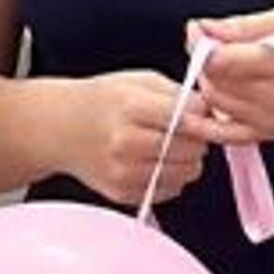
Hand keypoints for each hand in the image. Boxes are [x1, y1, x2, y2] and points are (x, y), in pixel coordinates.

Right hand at [44, 70, 214, 206]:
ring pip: (185, 174)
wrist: (61, 127)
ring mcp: (123, 171)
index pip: (188, 120)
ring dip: (187, 162)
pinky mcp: (123, 193)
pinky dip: (171, 178)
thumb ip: (177, 94)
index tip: (208, 119)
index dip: (204, 120)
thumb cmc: (103, 101)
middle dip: (197, 141)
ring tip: (170, 146)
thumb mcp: (138, 81)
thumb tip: (212, 112)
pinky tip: (155, 162)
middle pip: (191, 150)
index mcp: (131, 107)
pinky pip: (168, 190)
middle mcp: (126, 141)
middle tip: (186, 132)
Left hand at [186, 6, 273, 143]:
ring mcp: (272, 122)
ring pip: (216, 105)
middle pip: (213, 84)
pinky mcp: (271, 135)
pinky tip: (206, 104)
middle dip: (205, 63)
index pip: (218, 62)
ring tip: (226, 65)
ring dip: (210, 84)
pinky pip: (226, 133)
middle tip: (217, 43)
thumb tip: (199, 28)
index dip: (201, 43)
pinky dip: (209, 120)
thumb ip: (240, 27)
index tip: (201, 29)